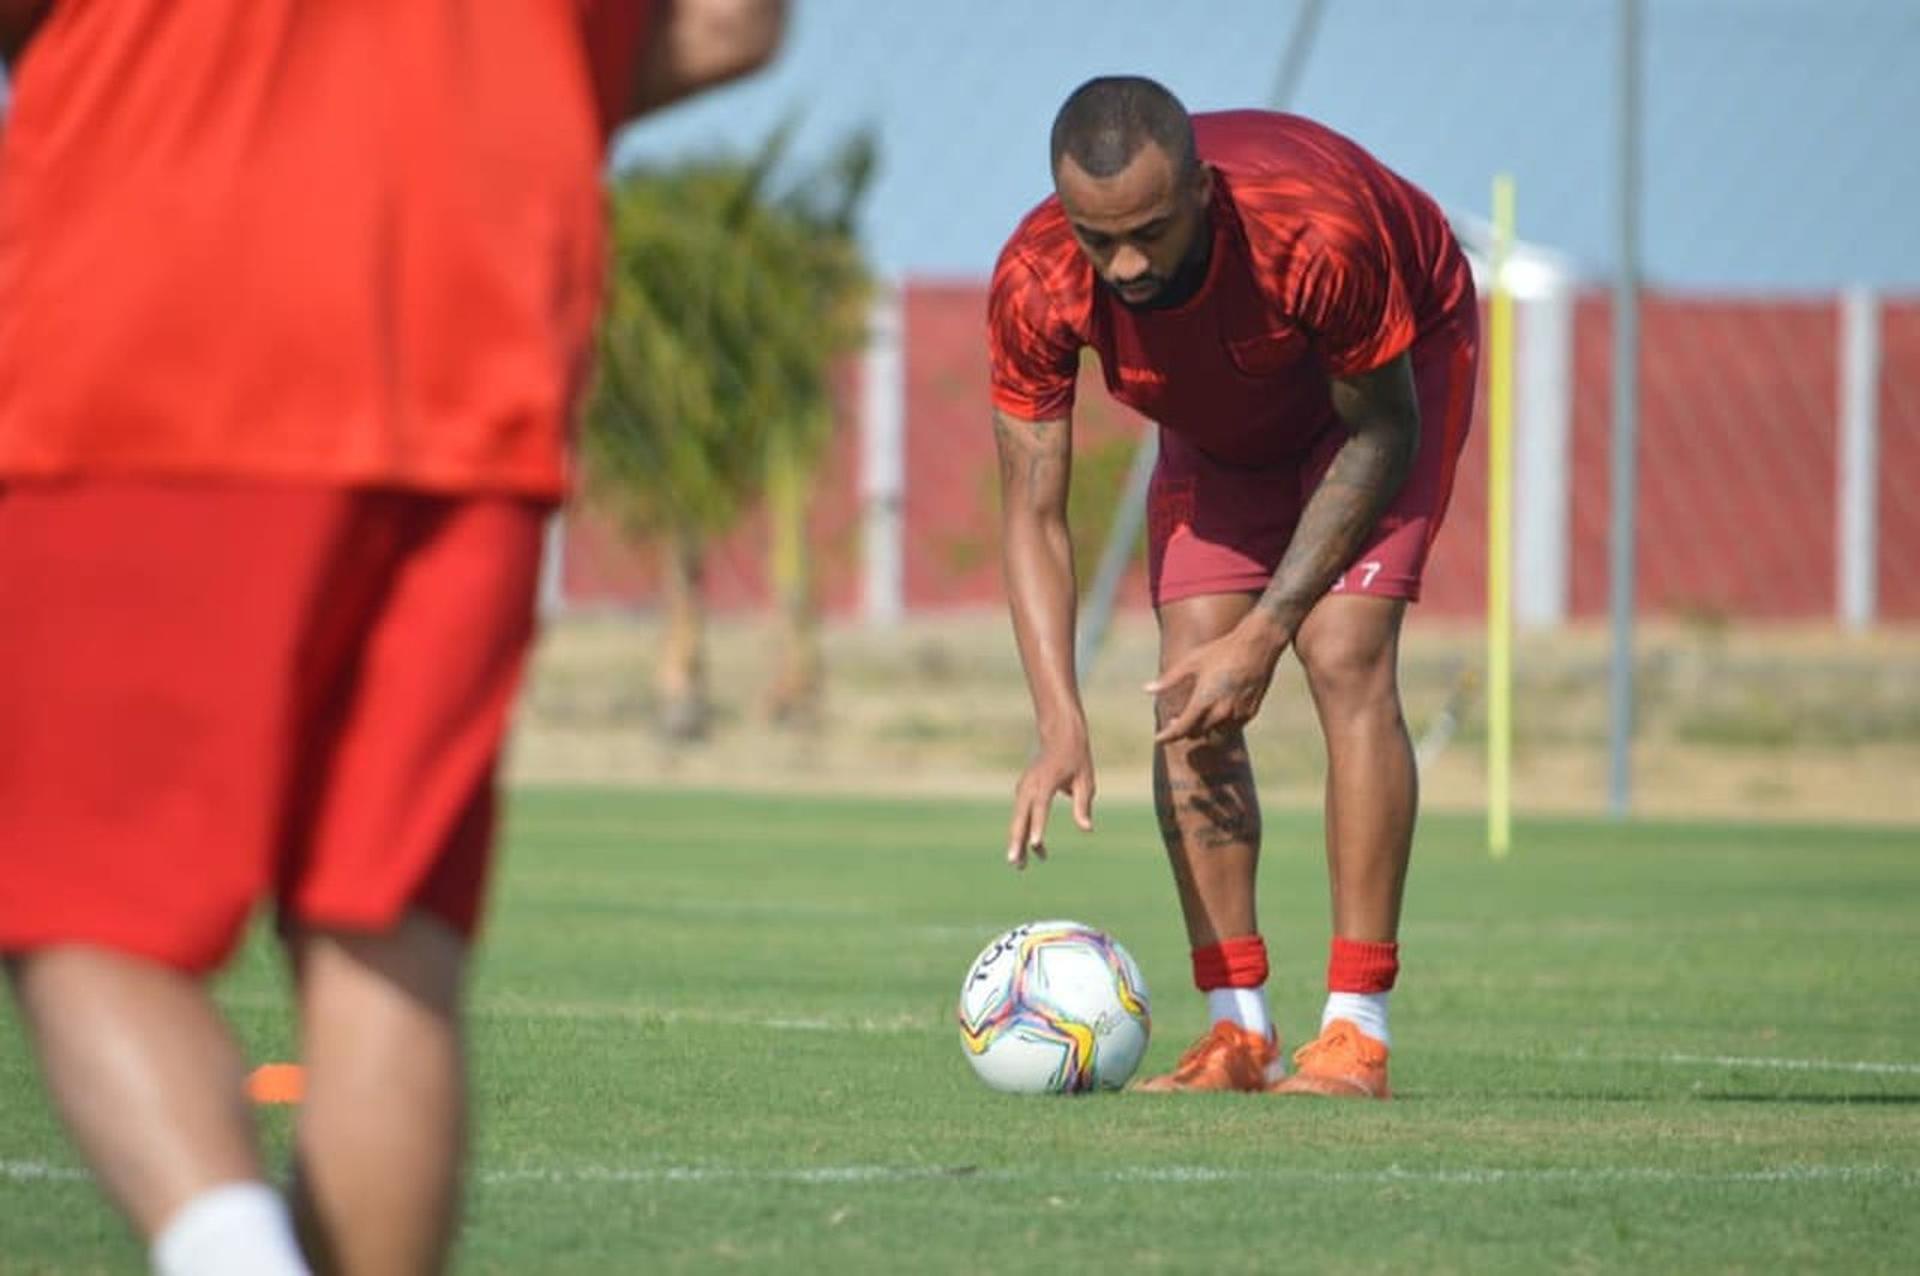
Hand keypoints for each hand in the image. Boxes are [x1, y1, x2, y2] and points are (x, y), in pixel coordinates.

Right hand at [1005, 732, 1094, 869]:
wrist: (1059, 734)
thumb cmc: (1076, 757)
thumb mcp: (1086, 780)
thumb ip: (1083, 806)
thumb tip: (1086, 830)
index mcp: (1046, 781)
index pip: (1040, 808)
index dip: (1038, 827)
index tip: (1035, 845)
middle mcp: (1030, 785)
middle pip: (1020, 817)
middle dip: (1017, 842)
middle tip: (1016, 865)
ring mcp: (1024, 788)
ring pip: (1018, 819)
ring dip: (1018, 841)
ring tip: (1021, 865)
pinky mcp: (1024, 791)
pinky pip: (1021, 814)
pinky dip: (1023, 831)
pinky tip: (1030, 849)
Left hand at [1145, 621, 1289, 744]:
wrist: (1258, 646)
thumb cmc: (1221, 650)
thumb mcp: (1191, 662)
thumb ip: (1169, 680)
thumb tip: (1146, 689)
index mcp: (1204, 701)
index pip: (1182, 729)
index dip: (1168, 736)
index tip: (1159, 739)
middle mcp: (1221, 713)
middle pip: (1197, 733)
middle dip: (1185, 730)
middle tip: (1176, 720)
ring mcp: (1237, 715)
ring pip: (1215, 733)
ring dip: (1204, 728)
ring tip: (1197, 715)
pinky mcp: (1250, 713)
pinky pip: (1232, 727)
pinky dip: (1221, 724)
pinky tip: (1217, 710)